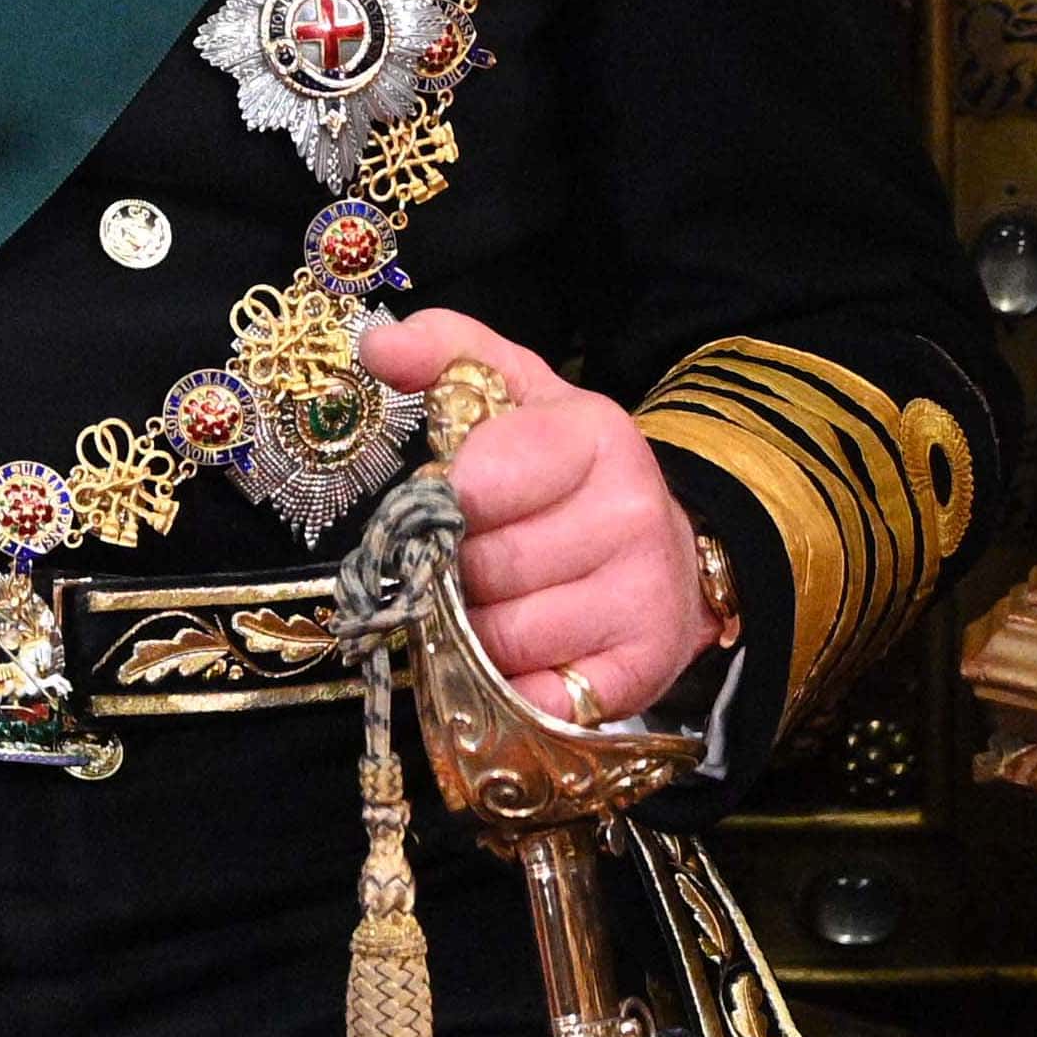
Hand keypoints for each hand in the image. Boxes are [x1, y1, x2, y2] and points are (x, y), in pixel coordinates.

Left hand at [361, 310, 707, 722]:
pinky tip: (516, 657)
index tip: (451, 500)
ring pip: (499, 636)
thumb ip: (445, 352)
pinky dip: (506, 686)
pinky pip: (534, 695)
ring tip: (495, 601)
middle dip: (452, 570)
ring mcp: (644, 595)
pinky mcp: (641, 670)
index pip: (479, 482)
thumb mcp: (511, 391)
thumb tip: (377, 342)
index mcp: (594, 434)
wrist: (659, 547)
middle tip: (468, 558)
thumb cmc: (560, 470)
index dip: (446, 502)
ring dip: (472, 629)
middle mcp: (632, 513)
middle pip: (480, 567)